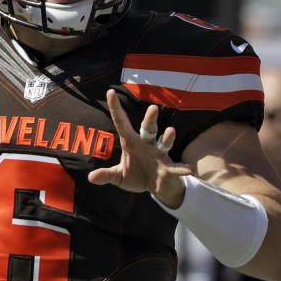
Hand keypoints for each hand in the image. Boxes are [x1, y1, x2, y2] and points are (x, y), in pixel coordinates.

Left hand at [87, 89, 192, 205]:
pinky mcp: (169, 168)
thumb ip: (106, 175)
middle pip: (148, 128)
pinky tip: (190, 170)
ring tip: (171, 132)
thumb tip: (91, 177)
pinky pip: (176, 168)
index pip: (122, 123)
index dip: (116, 108)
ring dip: (168, 138)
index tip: (110, 92)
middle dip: (150, 119)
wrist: (155, 187)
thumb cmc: (136, 176)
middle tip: (153, 108)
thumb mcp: (119, 177)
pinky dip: (182, 168)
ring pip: (164, 143)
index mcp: (131, 143)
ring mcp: (159, 155)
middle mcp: (146, 145)